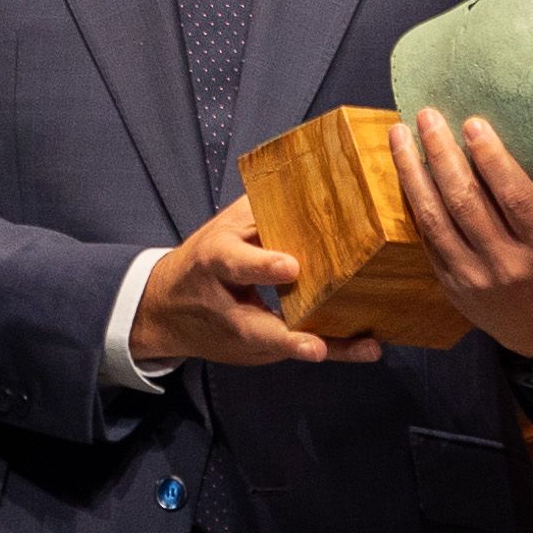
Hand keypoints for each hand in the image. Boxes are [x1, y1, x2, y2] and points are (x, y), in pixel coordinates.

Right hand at [129, 200, 385, 368]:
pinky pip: (296, 349)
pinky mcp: (257, 351)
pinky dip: (332, 348)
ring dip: (323, 348)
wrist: (164, 308)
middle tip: (317, 346)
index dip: (261, 266)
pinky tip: (367, 347)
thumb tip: (315, 182)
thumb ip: (263, 211)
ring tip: (364, 349)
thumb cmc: (205, 258)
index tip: (291, 268)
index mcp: (215, 262)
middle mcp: (226, 306)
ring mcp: (242, 335)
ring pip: (282, 346)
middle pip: (254, 326)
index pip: (234, 264)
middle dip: (288, 338)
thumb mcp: (226, 227)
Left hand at [389, 109, 532, 358]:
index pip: (515, 198)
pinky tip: (402, 166)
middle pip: (467, 204)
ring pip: (435, 218)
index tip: (472, 121)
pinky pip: (425, 237)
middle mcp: (511, 264)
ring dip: (413, 172)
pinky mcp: (450, 284)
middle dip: (442, 156)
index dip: (492, 161)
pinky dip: (411, 199)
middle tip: (427, 113)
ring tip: (400, 131)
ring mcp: (475, 277)